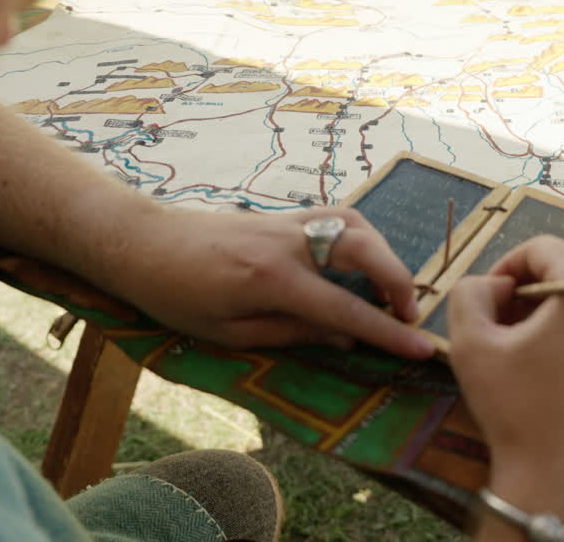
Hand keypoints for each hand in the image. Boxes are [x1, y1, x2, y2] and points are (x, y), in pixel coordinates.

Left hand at [92, 205, 434, 358]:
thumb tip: (345, 336)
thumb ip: (291, 332)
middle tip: (409, 316)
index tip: (423, 349)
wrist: (141, 242)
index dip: (387, 332)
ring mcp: (288, 221)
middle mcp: (288, 243)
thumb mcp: (228, 332)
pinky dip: (361, 237)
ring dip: (384, 254)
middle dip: (398, 281)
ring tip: (388, 289)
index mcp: (272, 280)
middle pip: (364, 248)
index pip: (346, 308)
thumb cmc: (176, 296)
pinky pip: (337, 218)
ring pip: (356, 224)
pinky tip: (361, 262)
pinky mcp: (284, 215)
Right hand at [448, 236, 563, 540]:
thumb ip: (469, 294)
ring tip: (519, 355)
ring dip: (548, 317)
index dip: (505, 265)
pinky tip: (547, 377)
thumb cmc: (518, 410)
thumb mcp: (471, 345)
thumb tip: (494, 288)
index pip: (543, 248)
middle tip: (498, 328)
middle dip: (527, 293)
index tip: (485, 299)